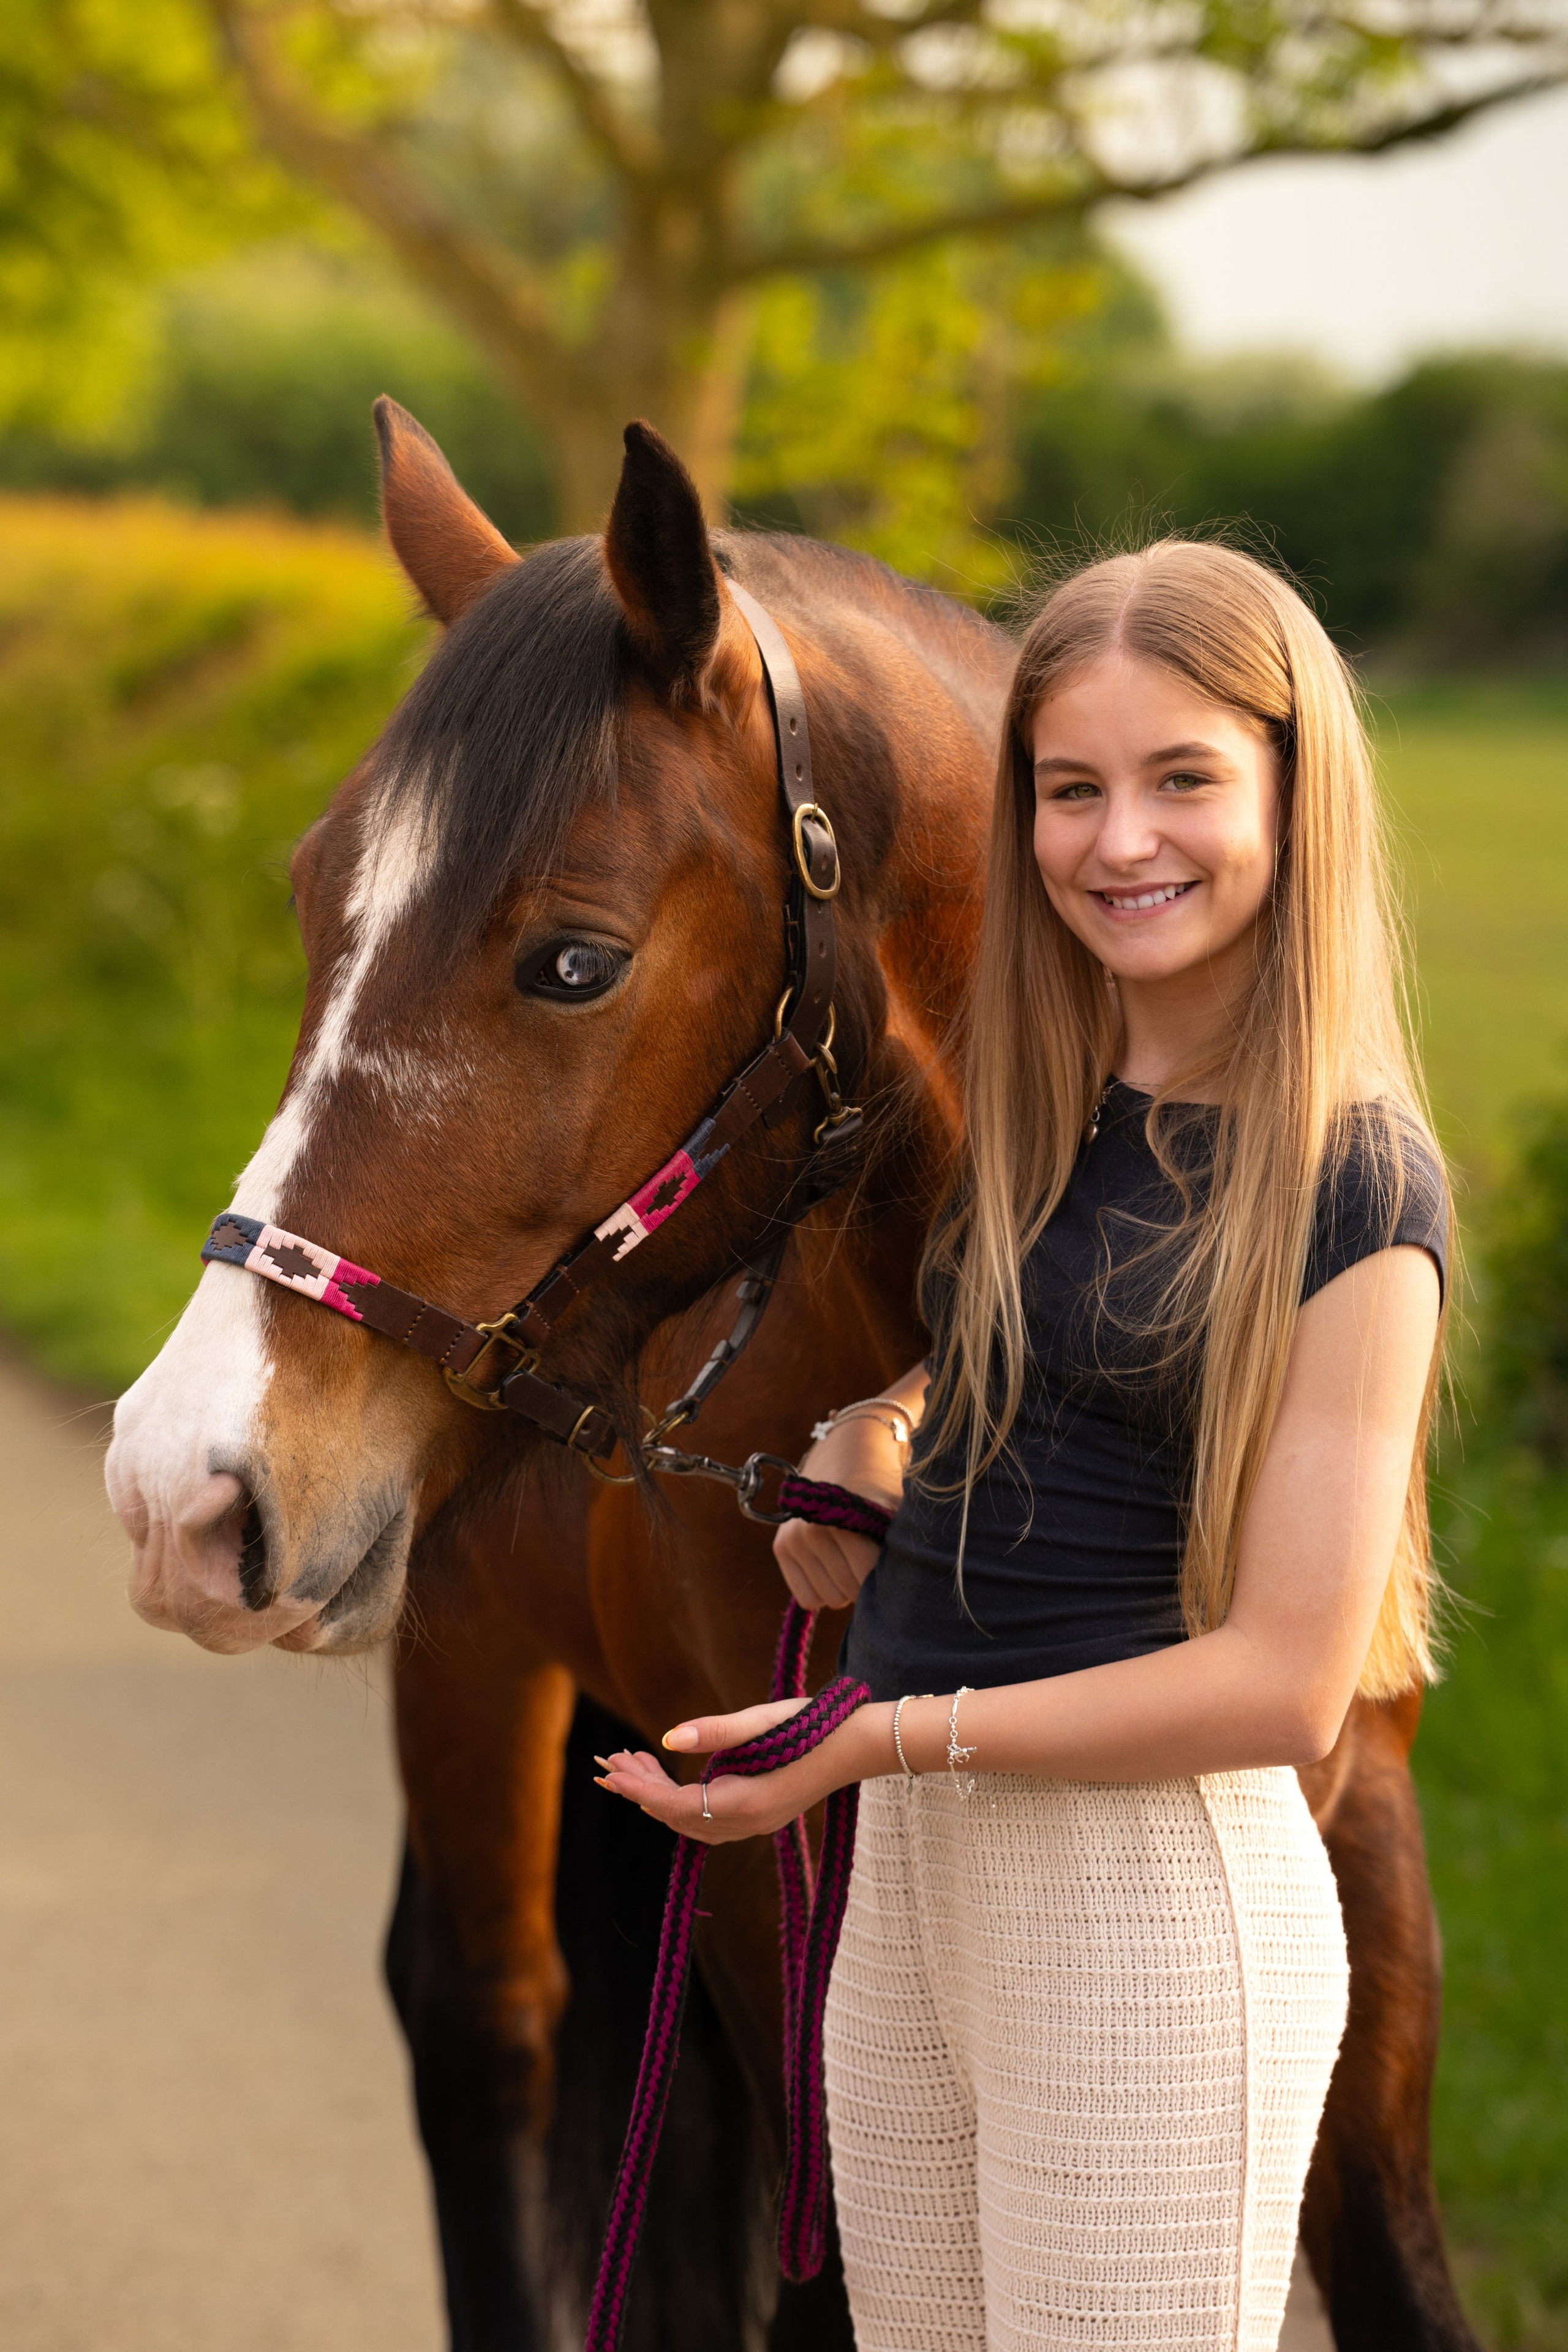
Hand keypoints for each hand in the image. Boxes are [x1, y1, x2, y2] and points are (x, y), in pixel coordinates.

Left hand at [593, 1696, 890, 1845]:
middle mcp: (747, 1823)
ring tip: (633, 1764)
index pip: (675, 1803)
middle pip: (678, 1815)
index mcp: (744, 1802)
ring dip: (658, 1795)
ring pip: (690, 1820)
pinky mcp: (760, 1815)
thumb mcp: (761, 1722)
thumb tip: (668, 1738)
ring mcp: (754, 1824)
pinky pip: (707, 1820)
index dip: (639, 1788)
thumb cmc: (814, 1726)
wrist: (858, 1745)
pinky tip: (670, 1781)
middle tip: (612, 1761)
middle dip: (642, 1789)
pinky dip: (681, 1802)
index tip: (611, 1771)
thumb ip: (715, 1732)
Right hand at [772, 1413, 901, 1610]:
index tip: (890, 1564)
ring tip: (851, 1561)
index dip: (885, 1577)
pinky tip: (832, 1568)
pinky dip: (822, 1590)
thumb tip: (907, 1589)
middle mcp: (813, 1532)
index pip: (868, 1577)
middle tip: (870, 1559)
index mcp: (845, 1521)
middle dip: (864, 1582)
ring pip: (829, 1599)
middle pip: (849, 1592)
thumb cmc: (878, 1490)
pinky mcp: (781, 1548)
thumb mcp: (897, 1511)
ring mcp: (794, 1540)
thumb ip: (901, 1547)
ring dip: (844, 1588)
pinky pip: (807, 1598)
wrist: (846, 1458)